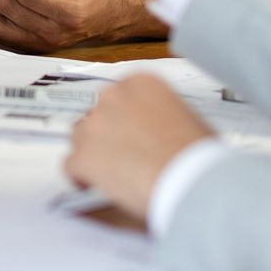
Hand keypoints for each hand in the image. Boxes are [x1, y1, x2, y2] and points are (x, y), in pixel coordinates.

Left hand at [64, 75, 213, 222]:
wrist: (191, 180)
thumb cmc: (199, 155)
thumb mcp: (188, 119)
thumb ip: (163, 115)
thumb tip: (160, 128)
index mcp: (140, 83)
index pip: (119, 96)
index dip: (123, 118)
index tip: (130, 133)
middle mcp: (112, 97)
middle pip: (97, 115)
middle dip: (106, 134)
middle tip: (123, 157)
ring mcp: (94, 126)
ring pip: (80, 138)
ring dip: (92, 153)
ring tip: (113, 175)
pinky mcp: (83, 155)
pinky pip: (71, 165)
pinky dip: (81, 177)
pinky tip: (95, 187)